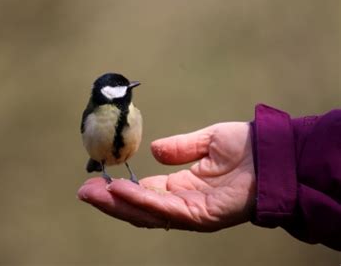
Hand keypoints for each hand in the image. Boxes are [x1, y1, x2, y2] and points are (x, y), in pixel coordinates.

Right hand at [77, 122, 255, 231]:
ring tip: (92, 192)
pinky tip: (120, 191)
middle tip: (84, 190)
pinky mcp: (202, 215)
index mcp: (182, 187)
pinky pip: (165, 209)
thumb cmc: (246, 147)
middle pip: (139, 207)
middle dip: (110, 201)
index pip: (144, 193)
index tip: (96, 180)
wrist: (274, 152)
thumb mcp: (206, 141)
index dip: (120, 189)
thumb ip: (180, 147)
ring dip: (117, 203)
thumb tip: (153, 150)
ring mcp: (191, 211)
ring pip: (146, 213)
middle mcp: (182, 202)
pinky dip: (141, 201)